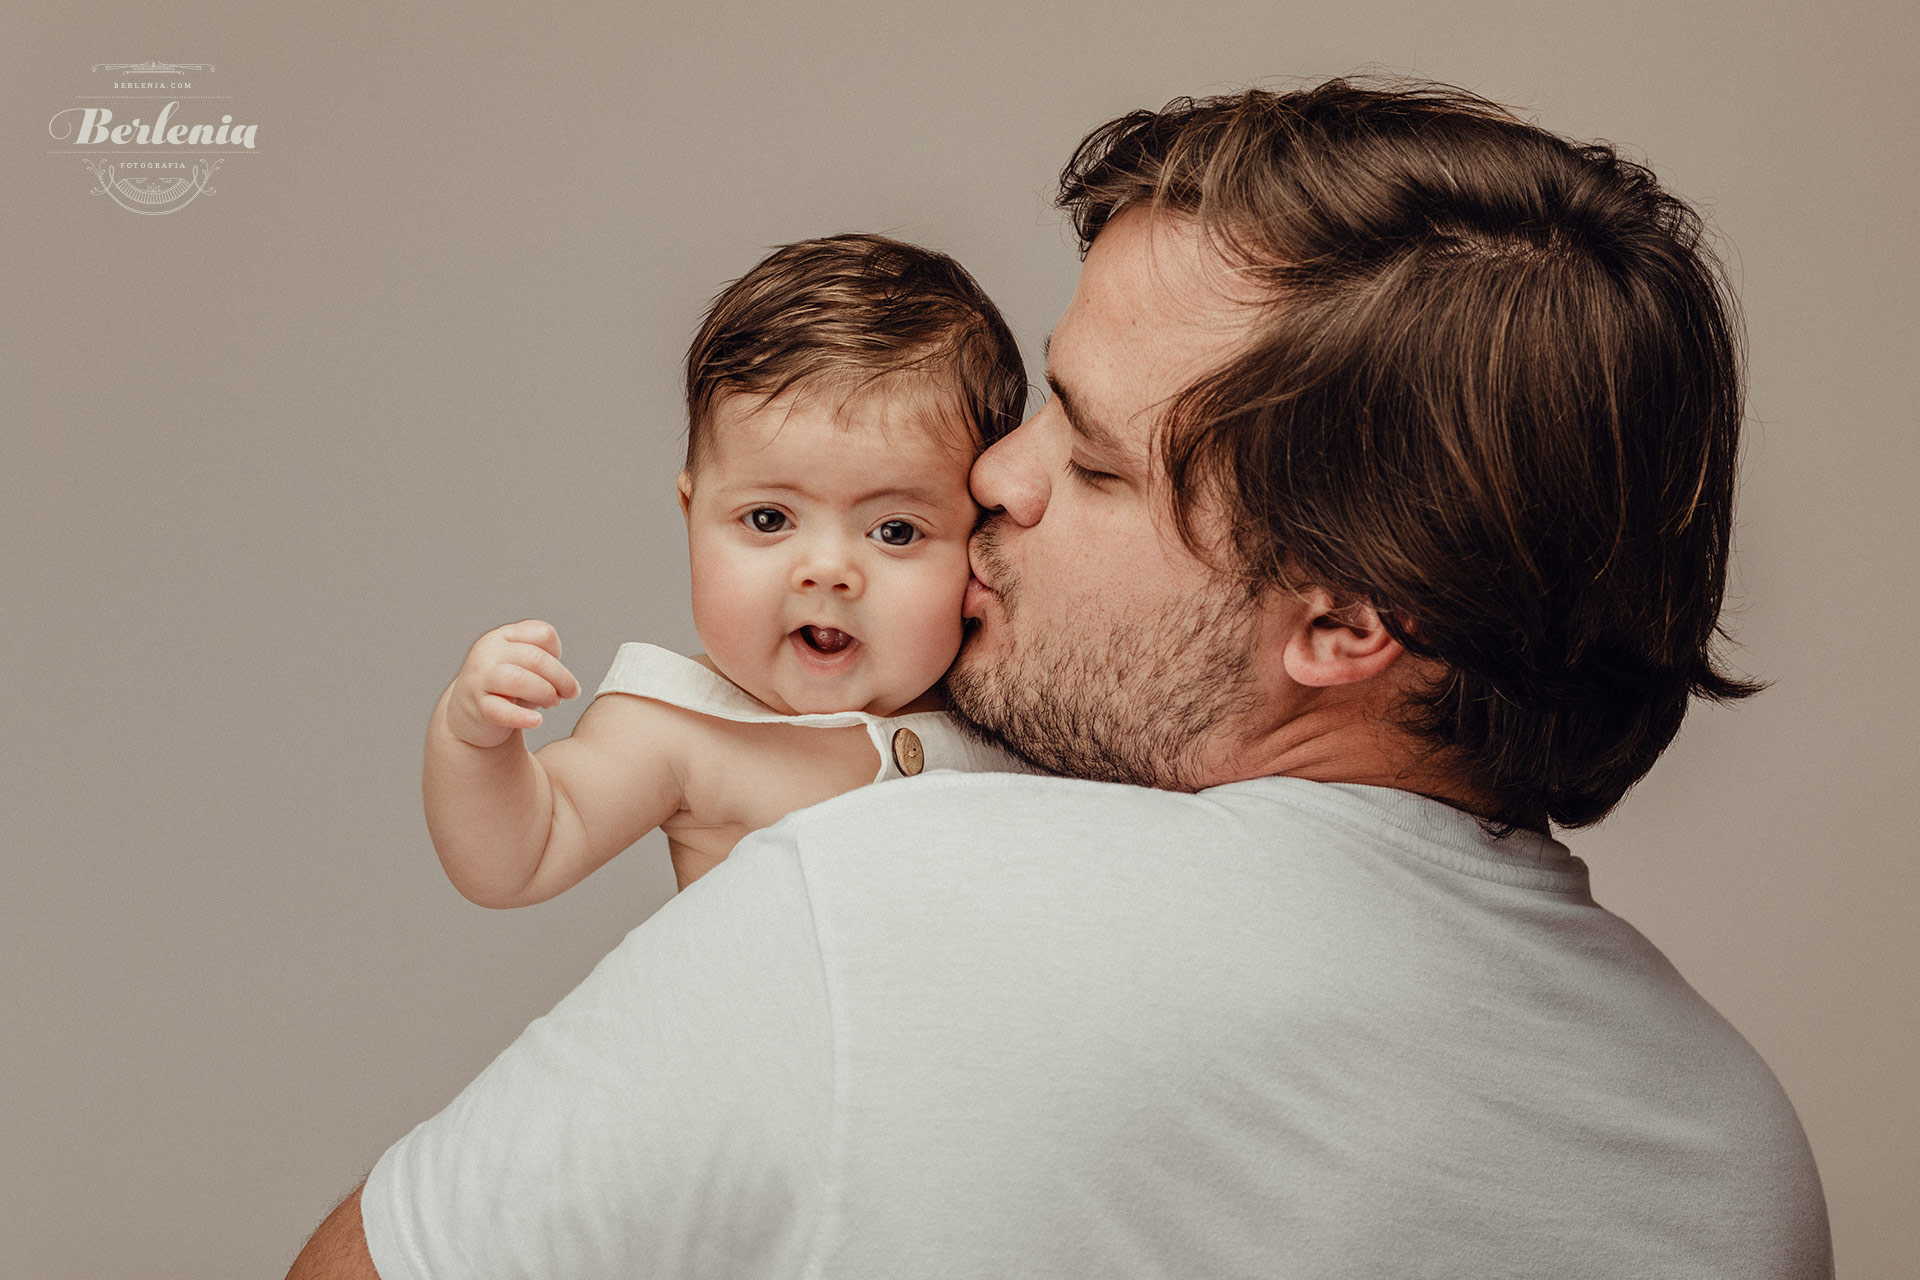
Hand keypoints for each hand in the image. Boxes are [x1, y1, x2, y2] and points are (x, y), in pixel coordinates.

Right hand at [444, 619, 581, 748]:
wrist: (468, 714)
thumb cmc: (504, 687)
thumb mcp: (522, 666)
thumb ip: (544, 664)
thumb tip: (567, 685)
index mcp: (504, 636)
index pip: (543, 634)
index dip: (558, 654)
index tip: (560, 673)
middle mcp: (489, 652)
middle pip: (536, 658)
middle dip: (561, 678)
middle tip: (570, 694)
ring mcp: (480, 678)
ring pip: (519, 680)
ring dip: (546, 693)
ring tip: (553, 704)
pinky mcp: (477, 707)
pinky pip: (501, 711)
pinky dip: (522, 717)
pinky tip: (537, 721)